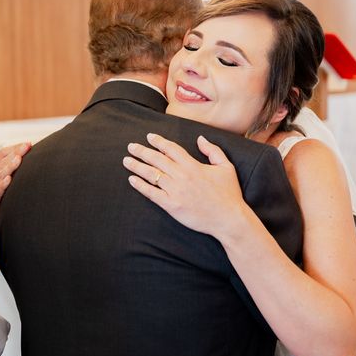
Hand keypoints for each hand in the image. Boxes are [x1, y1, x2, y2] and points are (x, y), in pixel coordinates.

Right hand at [0, 143, 30, 219]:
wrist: (7, 220)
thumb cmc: (13, 195)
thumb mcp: (14, 177)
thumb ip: (19, 163)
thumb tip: (32, 146)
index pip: (1, 155)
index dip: (14, 148)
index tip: (28, 144)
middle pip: (0, 164)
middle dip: (14, 155)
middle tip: (25, 148)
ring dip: (8, 167)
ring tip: (18, 160)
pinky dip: (1, 186)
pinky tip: (8, 180)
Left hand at [123, 133, 246, 237]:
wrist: (228, 219)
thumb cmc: (229, 194)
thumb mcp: (226, 167)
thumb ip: (213, 150)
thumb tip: (200, 138)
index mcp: (193, 166)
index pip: (171, 149)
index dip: (159, 142)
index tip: (149, 137)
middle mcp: (182, 176)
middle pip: (157, 159)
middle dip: (142, 151)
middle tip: (131, 147)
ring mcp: (175, 191)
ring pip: (152, 175)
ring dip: (137, 166)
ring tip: (127, 161)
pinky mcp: (172, 205)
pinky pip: (152, 193)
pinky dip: (141, 186)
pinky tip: (132, 180)